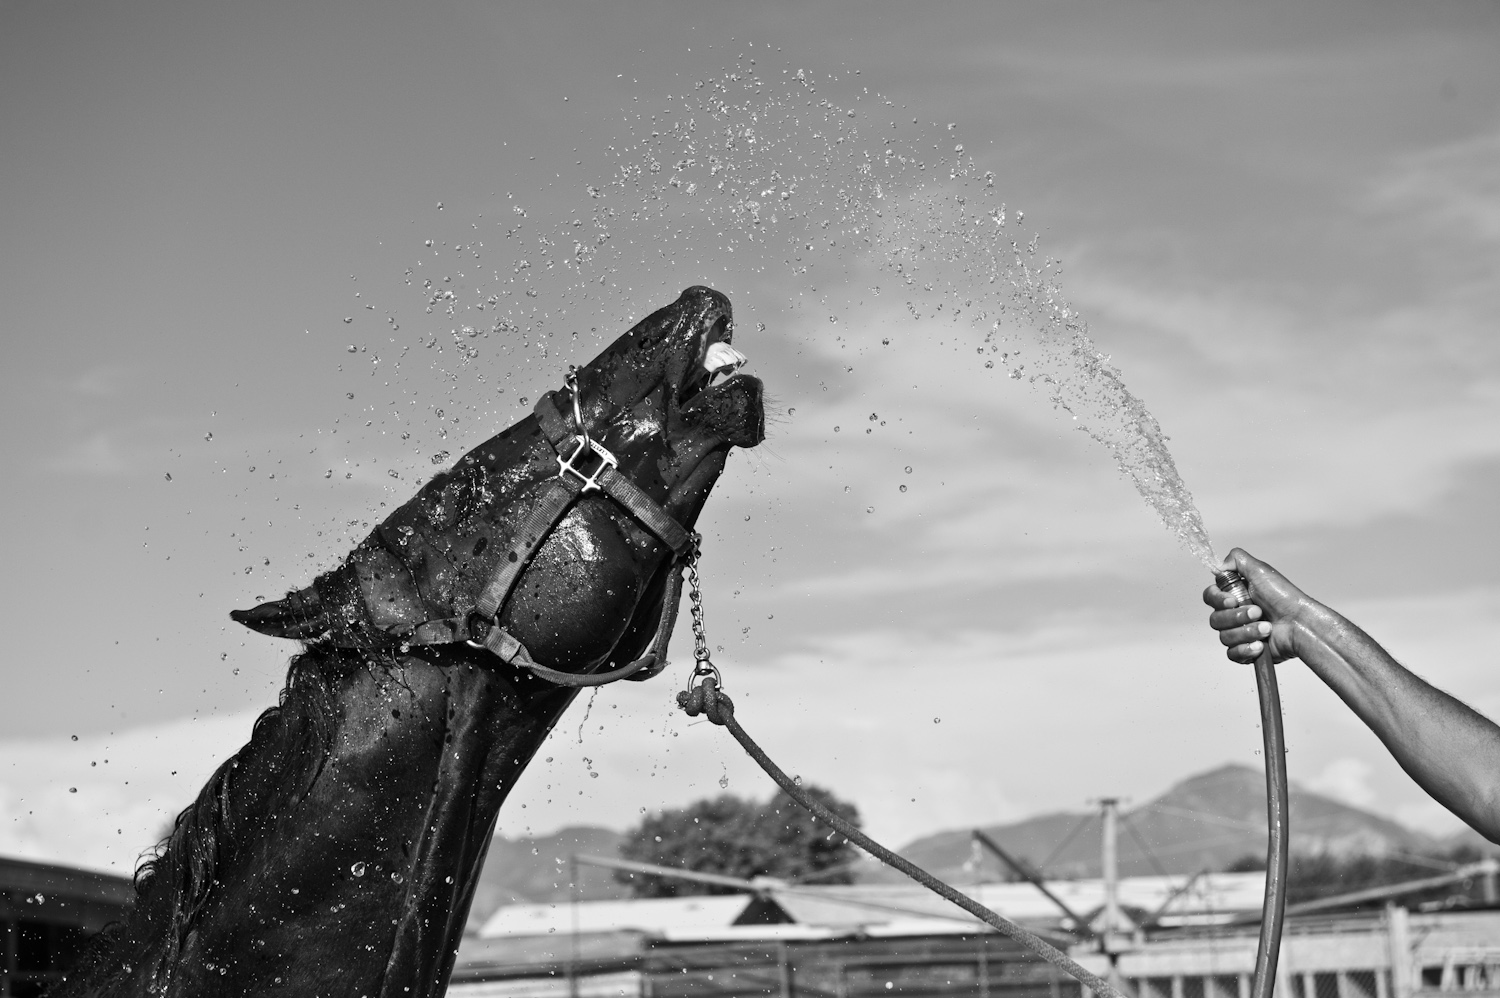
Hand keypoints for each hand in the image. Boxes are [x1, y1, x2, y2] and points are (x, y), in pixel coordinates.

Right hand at [1202, 548, 1310, 664]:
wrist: (1301, 624)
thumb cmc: (1285, 597)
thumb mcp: (1261, 570)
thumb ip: (1236, 559)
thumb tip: (1220, 565)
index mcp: (1235, 595)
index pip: (1210, 597)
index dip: (1217, 600)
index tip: (1233, 600)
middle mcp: (1234, 615)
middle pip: (1215, 619)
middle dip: (1237, 617)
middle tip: (1259, 612)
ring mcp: (1240, 633)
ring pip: (1224, 637)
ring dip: (1247, 632)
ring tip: (1267, 628)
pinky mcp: (1246, 651)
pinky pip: (1232, 654)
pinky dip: (1245, 649)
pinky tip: (1260, 645)